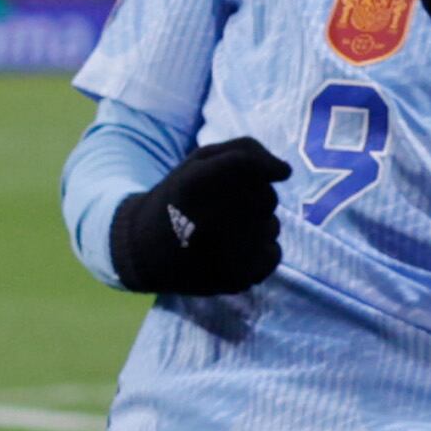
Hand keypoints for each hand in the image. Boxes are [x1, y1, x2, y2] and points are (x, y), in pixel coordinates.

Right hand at [108, 137, 289, 295]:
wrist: (144, 250)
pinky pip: (273, 253)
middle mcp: (211, 218)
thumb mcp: (200, 161)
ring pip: (272, 226)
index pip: (250, 166)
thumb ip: (244, 151)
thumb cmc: (180, 197)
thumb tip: (285, 171)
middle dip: (256, 197)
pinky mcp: (236, 278)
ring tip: (224, 230)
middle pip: (267, 197)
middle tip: (226, 206)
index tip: (280, 172)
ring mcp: (225, 253)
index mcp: (196, 184)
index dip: (268, 167)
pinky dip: (261, 250)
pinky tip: (233, 250)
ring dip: (257, 224)